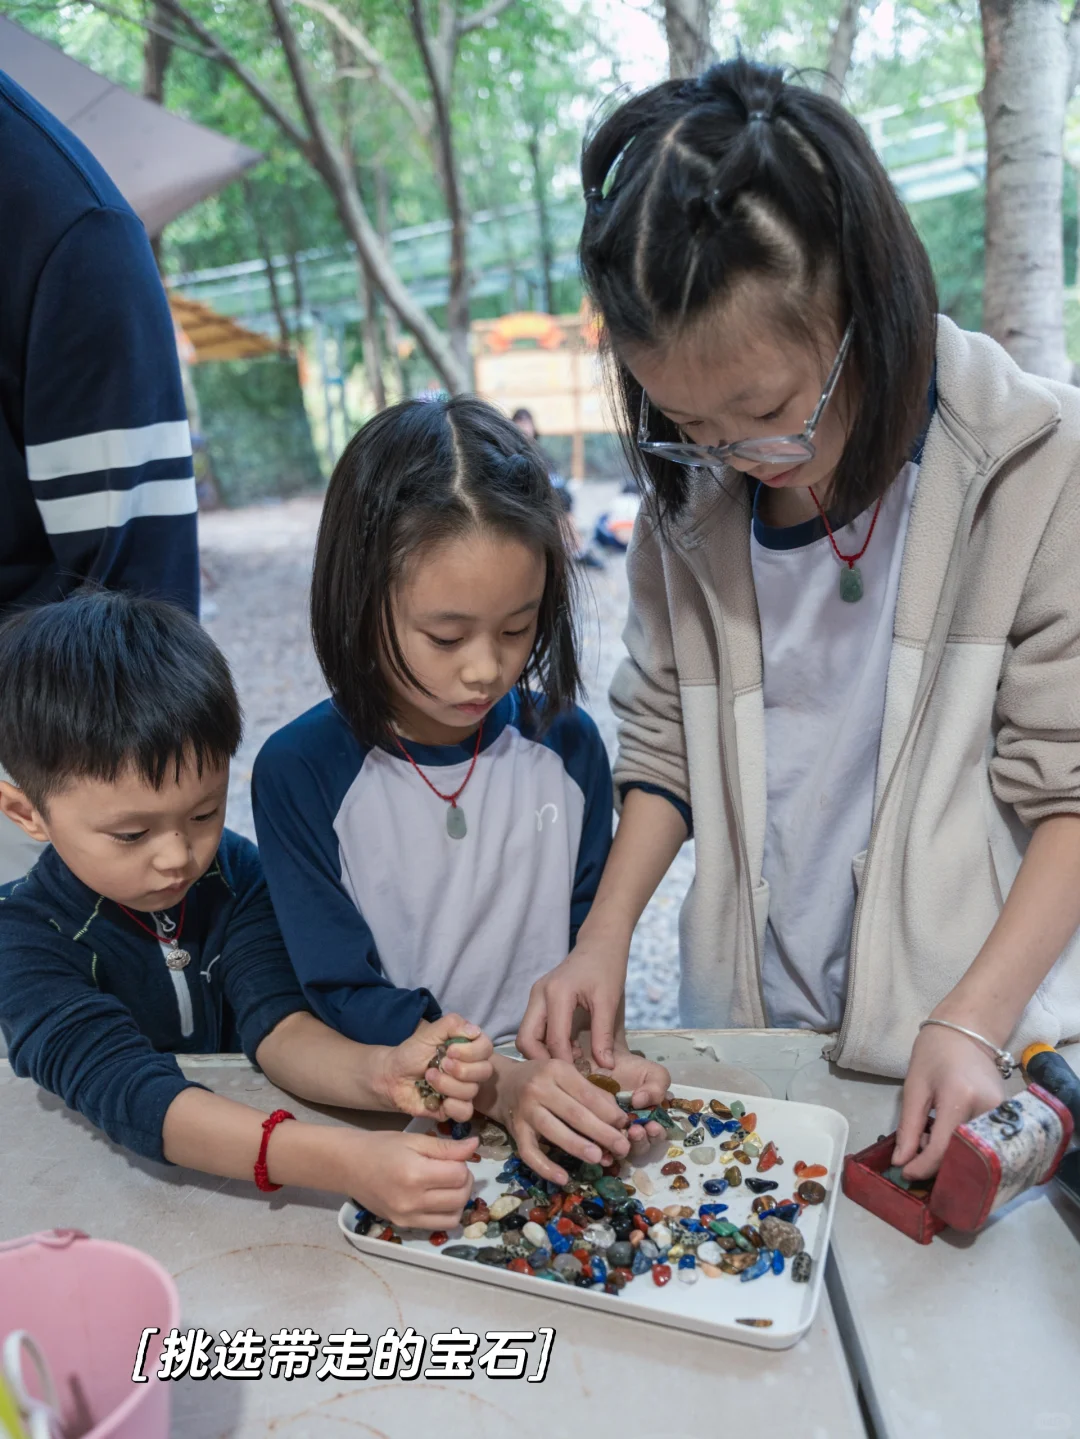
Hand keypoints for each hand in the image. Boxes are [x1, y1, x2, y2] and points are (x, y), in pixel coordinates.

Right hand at [345, 1130, 476, 1228]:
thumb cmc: (381, 1147)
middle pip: (460, 1197)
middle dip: (465, 1181)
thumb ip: (446, 1147)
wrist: (349, 1166)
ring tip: (448, 1185)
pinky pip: (438, 1226)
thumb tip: (475, 1146)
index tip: (453, 1157)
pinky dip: (446, 1213)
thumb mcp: (414, 1140)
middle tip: (454, 1169)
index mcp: (415, 1174)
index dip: (462, 1164)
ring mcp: (407, 1217)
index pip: (459, 1175)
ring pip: (453, 1217)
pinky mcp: (404, 1226)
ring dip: (459, 1200)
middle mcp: (412, 1200)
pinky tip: (439, 1198)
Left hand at [381, 1014, 493, 1121]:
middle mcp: (471, 1070)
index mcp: (468, 1049)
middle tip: (441, 1064)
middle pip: (485, 1071)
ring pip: (472, 1091)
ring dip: (447, 1084)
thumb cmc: (412, 1052)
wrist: (393, 1076)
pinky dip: (452, 1106)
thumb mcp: (429, 1033)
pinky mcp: (455, 1109)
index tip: (450, 1050)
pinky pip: (466, 1112)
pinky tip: (438, 1101)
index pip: (486, 1048)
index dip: (471, 1051)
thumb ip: (451, 1025)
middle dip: (461, 1069)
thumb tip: (475, 1031)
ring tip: (429, 1078)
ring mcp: (464, 1091)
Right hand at [493, 1057, 638, 1184]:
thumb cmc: (542, 1080)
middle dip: (601, 1132)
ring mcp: (525, 1110)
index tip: (624, 1125)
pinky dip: (546, 1167)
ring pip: (553, 1130)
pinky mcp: (514, 1131)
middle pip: (573, 1113)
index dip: (608, 1111)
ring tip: (599, 1159)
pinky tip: (563, 1178)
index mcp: (557, 1070)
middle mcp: (539, 1088)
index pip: (587, 1093)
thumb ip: (591, 1093)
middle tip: (622, 1148)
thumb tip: (617, 1118)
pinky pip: (529, 1152)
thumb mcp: (565, 1076)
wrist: (502, 1085)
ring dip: (577, 1146)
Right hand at [516, 934, 629, 1067]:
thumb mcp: (609, 1001)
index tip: (581, 1081)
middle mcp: (539, 994)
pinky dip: (546, 1043)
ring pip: (526, 1035)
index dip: (565, 1064)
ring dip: (543, 1053)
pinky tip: (569, 1049)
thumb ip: (604, 1035)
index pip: (553, 1039)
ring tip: (571, 1062)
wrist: (600, 944)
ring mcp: (536, 996)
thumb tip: (605, 1067)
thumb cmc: (607, 967)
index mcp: (556, 993)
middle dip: (543, 1061)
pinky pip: (534, 1028)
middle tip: (568, 1075)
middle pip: (525, 1039)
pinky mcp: (538, 1000)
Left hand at [600, 1040, 670, 1146]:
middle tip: (636, 1131)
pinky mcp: (594, 1132)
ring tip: (620, 1133)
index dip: (656, 1134)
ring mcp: (613, 1133)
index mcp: (650, 1121)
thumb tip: (641, 1100)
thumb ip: (656, 1087)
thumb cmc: (633, 1070)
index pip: (655, 1135)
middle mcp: (633, 1131)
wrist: (605, 1060)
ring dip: (622, 1146)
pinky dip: (602, 1151)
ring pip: (620, 1149)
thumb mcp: (653, 1073)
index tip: (652, 1126)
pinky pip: (598, 1147)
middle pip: (640, 1146)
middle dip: (640, 1141)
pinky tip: (602, 1149)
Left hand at [893, 1023, 1006, 1180]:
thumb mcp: (914, 1087)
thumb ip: (909, 1127)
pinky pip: (984, 1144)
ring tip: (930, 1136)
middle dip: (936, 1165)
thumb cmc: (934, 1054)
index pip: (944, 1149)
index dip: (922, 1167)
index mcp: (960, 1098)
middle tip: (916, 1153)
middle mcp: (988, 1110)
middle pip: (962, 1156)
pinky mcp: (1008, 1118)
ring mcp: (1003, 1115)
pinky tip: (946, 1134)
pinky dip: (962, 1147)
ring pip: (974, 1154)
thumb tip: (901, 1163)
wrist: (967, 1031)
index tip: (904, 1173)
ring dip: (949, 1156)